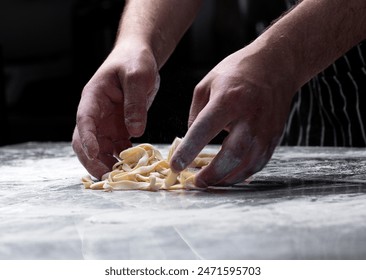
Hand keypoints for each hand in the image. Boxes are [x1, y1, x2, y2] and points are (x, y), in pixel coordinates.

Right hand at [72, 41, 159, 178]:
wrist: (137, 58)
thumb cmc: (135, 61)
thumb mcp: (138, 76)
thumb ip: (135, 103)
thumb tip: (135, 131)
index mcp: (93, 97)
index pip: (84, 120)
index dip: (88, 139)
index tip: (94, 154)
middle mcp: (95, 112)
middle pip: (84, 141)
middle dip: (92, 160)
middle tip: (107, 177)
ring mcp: (106, 122)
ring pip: (100, 148)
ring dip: (107, 163)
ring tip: (121, 177)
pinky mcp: (118, 128)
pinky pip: (116, 147)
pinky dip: (122, 158)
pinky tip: (133, 167)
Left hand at [170, 46, 295, 186]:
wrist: (277, 65)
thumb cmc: (238, 71)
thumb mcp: (207, 83)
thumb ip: (196, 113)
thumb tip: (191, 140)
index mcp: (228, 100)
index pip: (204, 131)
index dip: (188, 151)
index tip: (175, 167)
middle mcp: (249, 118)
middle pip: (230, 156)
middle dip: (211, 175)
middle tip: (195, 182)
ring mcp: (265, 130)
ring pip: (246, 165)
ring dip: (226, 179)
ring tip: (210, 182)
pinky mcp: (274, 137)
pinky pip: (258, 163)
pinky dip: (242, 174)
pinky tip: (230, 176)